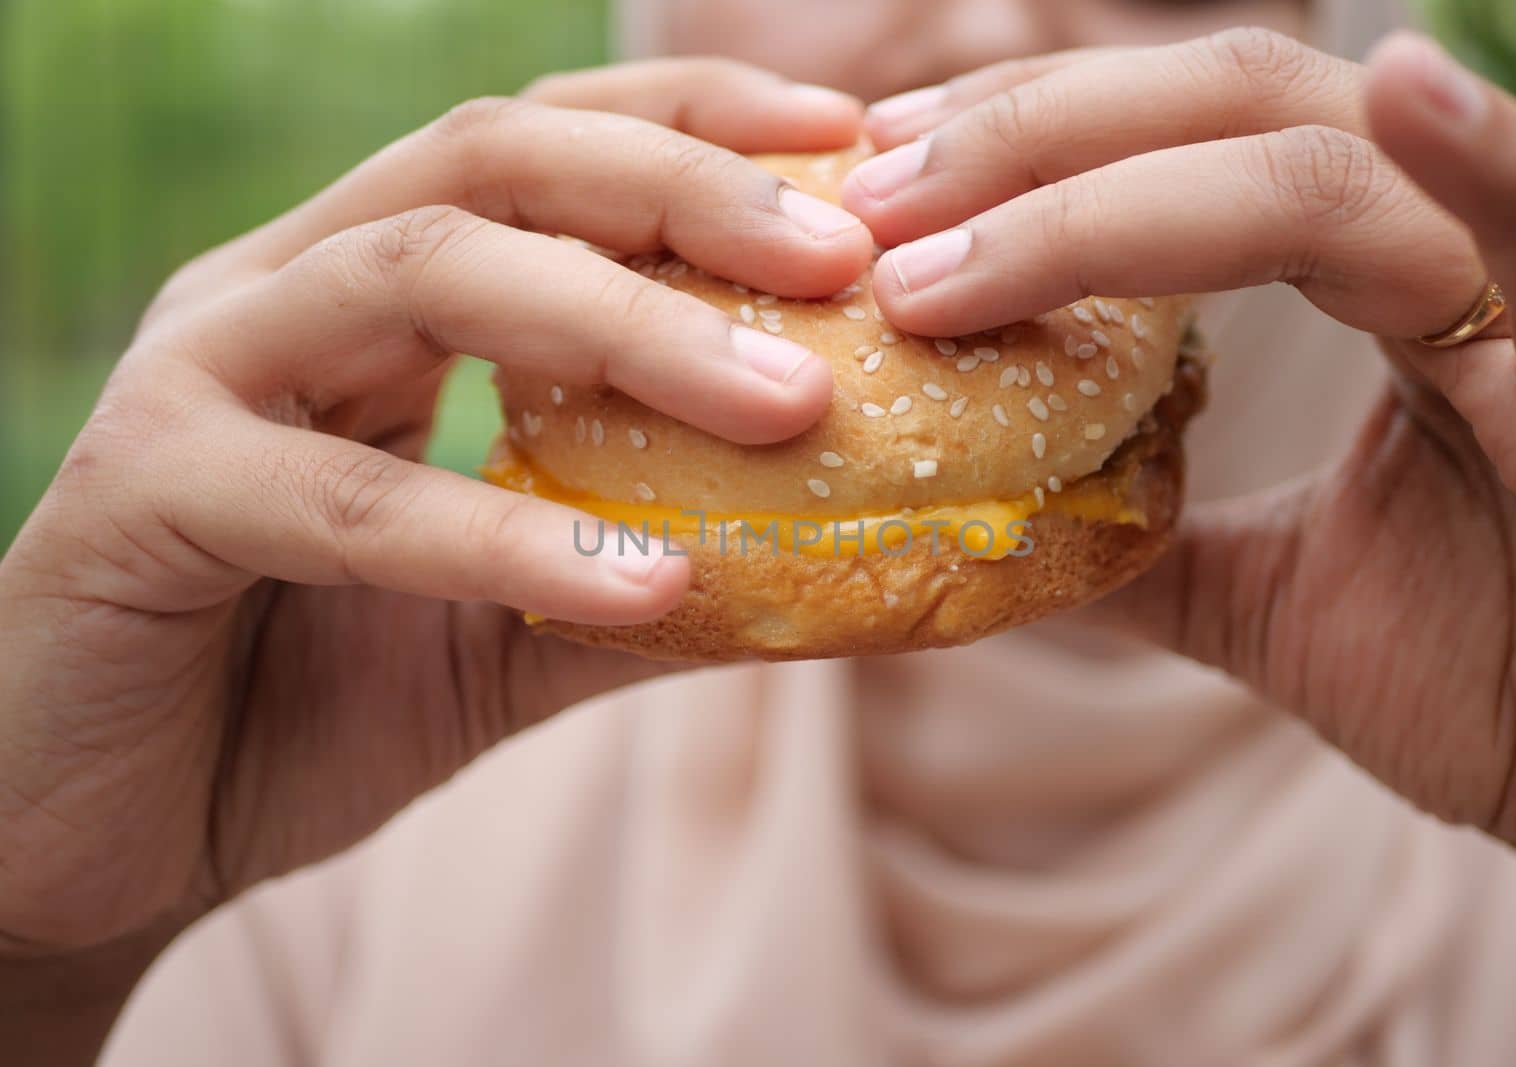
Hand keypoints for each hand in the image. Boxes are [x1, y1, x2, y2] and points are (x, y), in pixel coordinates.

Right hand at [0, 57, 869, 1011]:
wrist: (96, 838)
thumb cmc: (297, 710)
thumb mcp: (506, 636)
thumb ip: (645, 590)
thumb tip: (828, 580)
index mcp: (365, 294)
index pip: (542, 151)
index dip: (696, 130)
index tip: (846, 153)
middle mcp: (283, 291)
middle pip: (494, 161)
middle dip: (682, 189)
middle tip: (840, 253)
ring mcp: (200, 375)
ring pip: (425, 275)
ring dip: (627, 326)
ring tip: (789, 401)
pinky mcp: (143, 495)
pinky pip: (343, 497)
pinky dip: (504, 537)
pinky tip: (646, 587)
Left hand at [842, 30, 1515, 924]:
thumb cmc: (1498, 688)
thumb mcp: (1273, 602)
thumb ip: (1154, 545)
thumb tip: (999, 531)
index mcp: (1385, 286)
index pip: (1192, 153)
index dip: (1036, 146)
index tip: (886, 179)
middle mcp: (1456, 259)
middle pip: (1235, 115)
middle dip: (1034, 145)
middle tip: (873, 197)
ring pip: (1330, 171)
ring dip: (1113, 188)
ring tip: (946, 229)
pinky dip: (1494, 162)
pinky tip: (1407, 86)